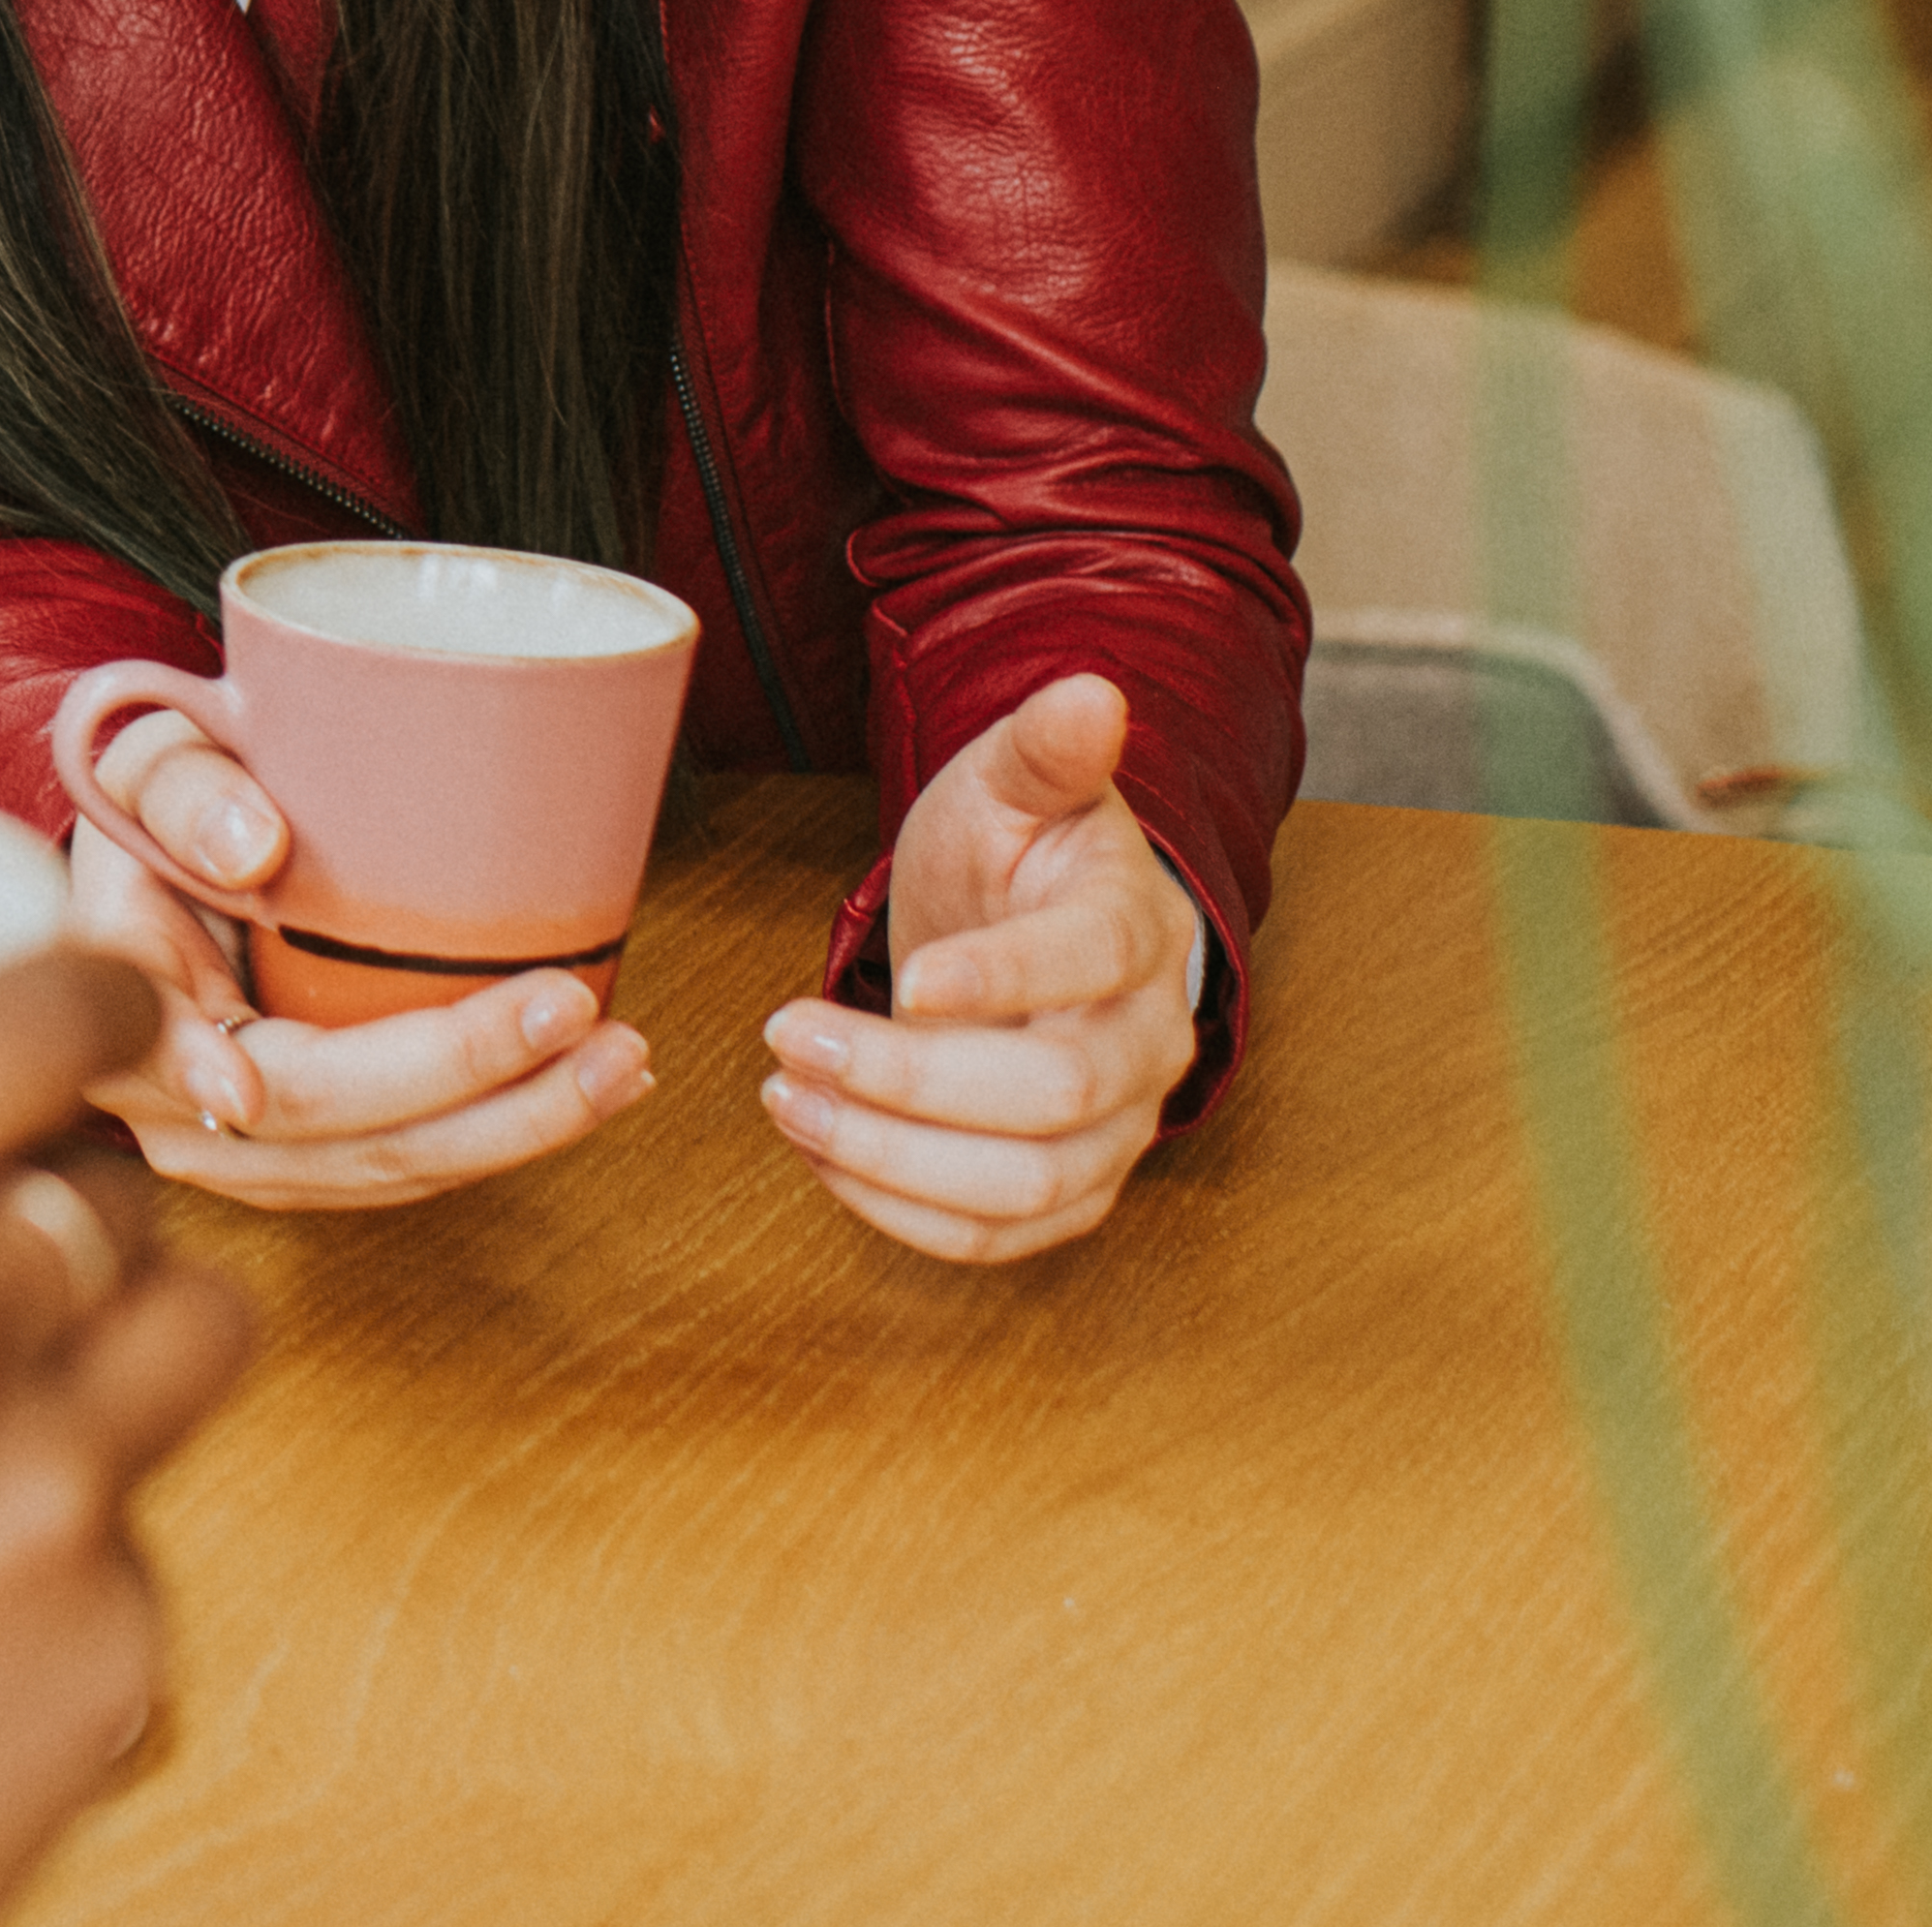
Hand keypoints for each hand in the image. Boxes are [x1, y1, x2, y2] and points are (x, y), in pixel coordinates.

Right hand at [0, 947, 261, 1926]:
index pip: (27, 1025)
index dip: (95, 989)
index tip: (103, 999)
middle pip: (116, 1190)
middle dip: (78, 1189)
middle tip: (13, 1224)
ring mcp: (44, 1504)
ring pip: (194, 1337)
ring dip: (134, 1335)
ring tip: (54, 1372)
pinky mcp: (111, 1660)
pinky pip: (155, 1549)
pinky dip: (89, 1552)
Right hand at [47, 662, 653, 1211]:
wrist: (154, 883)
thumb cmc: (152, 819)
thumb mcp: (139, 766)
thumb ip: (182, 787)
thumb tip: (253, 849)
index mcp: (119, 1004)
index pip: (151, 1046)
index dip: (198, 1070)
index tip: (240, 1087)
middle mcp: (176, 1110)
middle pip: (319, 1128)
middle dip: (460, 1084)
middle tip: (577, 1018)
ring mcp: (249, 1153)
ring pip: (386, 1166)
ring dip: (516, 1125)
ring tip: (622, 1064)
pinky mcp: (317, 1160)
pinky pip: (414, 1162)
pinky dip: (506, 1131)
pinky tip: (588, 1090)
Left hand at [763, 670, 1202, 1264]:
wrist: (1033, 926)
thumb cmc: (1019, 852)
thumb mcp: (1011, 781)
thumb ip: (1043, 747)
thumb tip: (1093, 691)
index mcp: (1138, 930)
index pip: (1091, 964)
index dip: (1004, 979)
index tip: (909, 978)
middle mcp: (1148, 1044)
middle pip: (1053, 1097)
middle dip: (908, 1080)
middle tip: (785, 1037)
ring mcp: (1119, 1132)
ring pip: (1026, 1187)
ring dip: (890, 1158)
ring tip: (783, 1097)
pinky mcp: (1070, 1192)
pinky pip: (997, 1238)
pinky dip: (899, 1214)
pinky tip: (819, 1152)